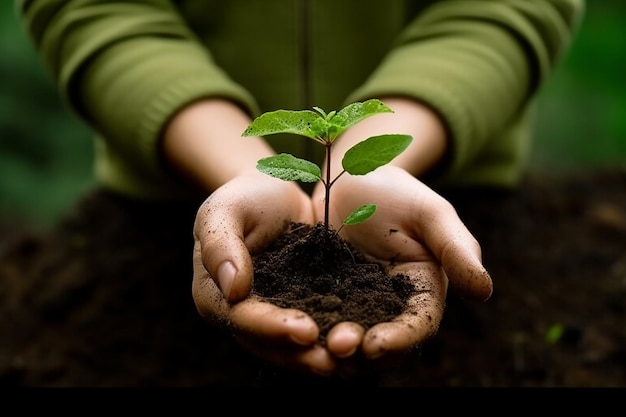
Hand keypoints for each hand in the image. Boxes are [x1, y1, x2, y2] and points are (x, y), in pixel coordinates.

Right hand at [192, 171, 343, 375]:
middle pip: (268, 345)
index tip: (306, 331)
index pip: (242, 319)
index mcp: (214, 295)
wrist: (274, 192)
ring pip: (292, 348)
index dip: (272, 328)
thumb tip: (232, 289)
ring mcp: (271, 315)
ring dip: (320, 356)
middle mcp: (241, 315)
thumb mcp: (224, 210)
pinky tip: (361, 340)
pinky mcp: (300, 309)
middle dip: (301, 356)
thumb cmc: (244, 198)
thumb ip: (220, 245)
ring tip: (352, 358)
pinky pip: (316, 328)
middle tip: (334, 361)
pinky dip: (334, 337)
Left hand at [311, 165, 491, 374]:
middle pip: (380, 342)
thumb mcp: (430, 213)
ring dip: (331, 349)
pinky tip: (290, 330)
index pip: (417, 324)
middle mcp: (389, 304)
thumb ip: (456, 248)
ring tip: (312, 348)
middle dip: (360, 353)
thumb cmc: (396, 190)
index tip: (375, 344)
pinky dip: (308, 329)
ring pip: (347, 337)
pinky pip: (317, 318)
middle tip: (335, 350)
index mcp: (422, 290)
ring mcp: (355, 302)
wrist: (350, 176)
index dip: (399, 339)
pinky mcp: (325, 295)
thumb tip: (485, 291)